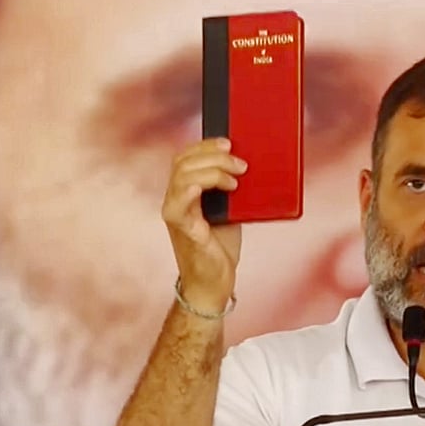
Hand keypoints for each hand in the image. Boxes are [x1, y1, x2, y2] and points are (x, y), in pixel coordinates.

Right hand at [161, 138, 247, 313]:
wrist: (215, 283)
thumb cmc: (220, 247)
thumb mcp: (230, 210)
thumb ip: (231, 189)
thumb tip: (249, 165)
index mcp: (184, 192)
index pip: (186, 157)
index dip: (205, 146)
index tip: (228, 142)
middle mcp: (175, 201)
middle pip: (183, 163)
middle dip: (213, 157)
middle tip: (240, 163)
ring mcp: (177, 216)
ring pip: (182, 178)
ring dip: (211, 172)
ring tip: (235, 179)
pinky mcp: (184, 231)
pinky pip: (179, 205)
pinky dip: (192, 190)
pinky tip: (210, 186)